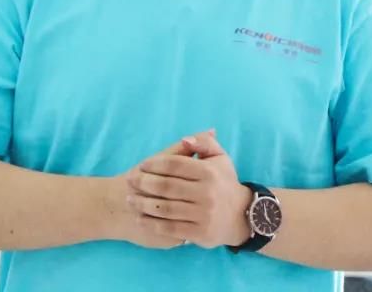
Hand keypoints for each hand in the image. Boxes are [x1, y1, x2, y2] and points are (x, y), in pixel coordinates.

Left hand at [107, 130, 219, 248]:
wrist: (241, 215)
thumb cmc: (223, 182)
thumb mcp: (220, 158)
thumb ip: (203, 143)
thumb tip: (185, 139)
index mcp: (209, 172)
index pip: (175, 165)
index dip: (155, 164)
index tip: (142, 164)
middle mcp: (207, 193)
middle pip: (167, 186)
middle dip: (144, 183)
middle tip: (129, 181)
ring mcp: (203, 215)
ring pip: (166, 208)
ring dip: (144, 203)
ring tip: (130, 199)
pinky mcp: (199, 233)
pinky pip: (170, 228)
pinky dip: (153, 223)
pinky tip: (140, 218)